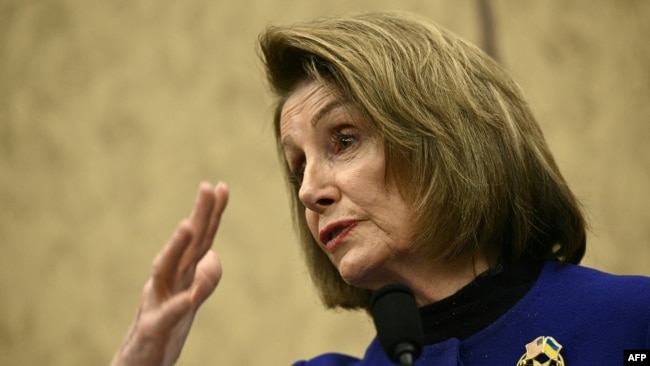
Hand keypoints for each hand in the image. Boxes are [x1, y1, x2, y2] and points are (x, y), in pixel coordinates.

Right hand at [111, 182, 228, 365]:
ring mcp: (157, 305)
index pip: (199, 242)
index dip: (211, 215)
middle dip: (197, 217)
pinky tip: (191, 295)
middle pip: (185, 247)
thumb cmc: (161, 334)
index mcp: (178, 277)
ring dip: (176, 248)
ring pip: (164, 272)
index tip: (222, 186)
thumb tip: (215, 256)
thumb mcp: (186, 305)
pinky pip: (166, 317)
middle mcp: (166, 284)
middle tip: (208, 187)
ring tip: (188, 225)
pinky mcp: (153, 332)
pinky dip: (178, 305)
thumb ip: (203, 281)